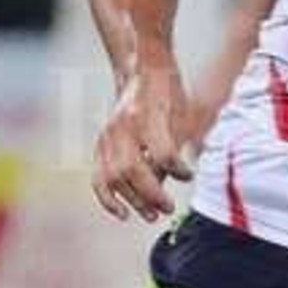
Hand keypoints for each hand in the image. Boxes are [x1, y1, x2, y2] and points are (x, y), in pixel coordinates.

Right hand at [92, 65, 194, 222]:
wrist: (144, 73)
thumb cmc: (169, 97)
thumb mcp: (181, 118)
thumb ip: (173, 152)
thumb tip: (165, 186)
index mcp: (148, 116)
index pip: (163, 154)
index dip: (178, 170)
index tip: (188, 175)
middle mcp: (124, 127)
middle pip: (134, 170)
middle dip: (152, 195)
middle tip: (168, 208)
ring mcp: (108, 135)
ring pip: (114, 177)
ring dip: (133, 200)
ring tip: (151, 214)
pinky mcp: (100, 143)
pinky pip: (99, 177)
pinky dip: (108, 198)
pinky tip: (122, 213)